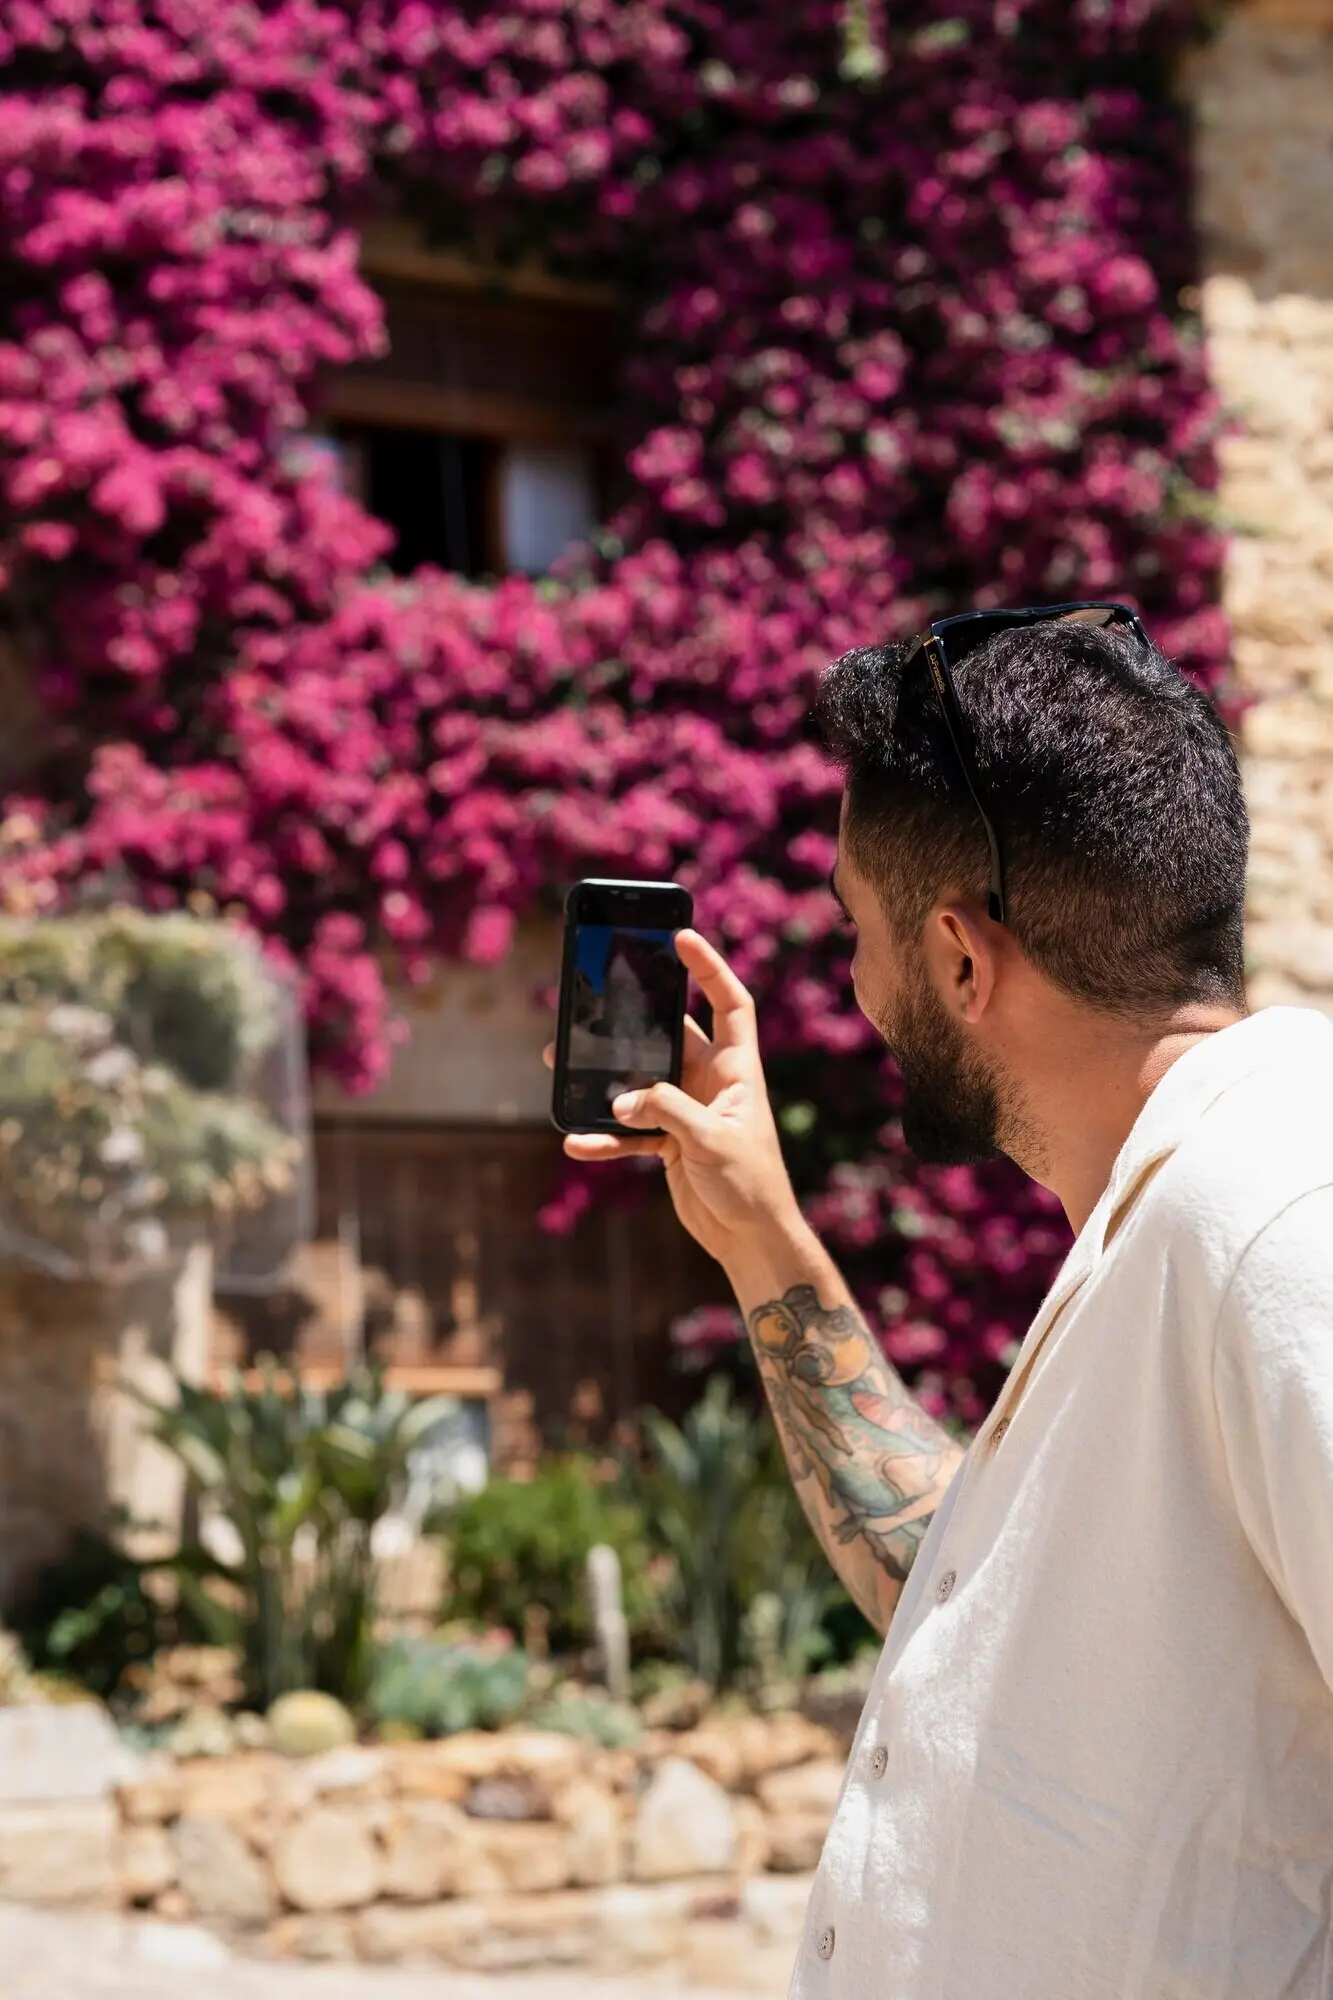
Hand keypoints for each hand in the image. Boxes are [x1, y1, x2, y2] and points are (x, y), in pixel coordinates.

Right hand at [543, 929, 804, 1268]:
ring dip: (604, 1078)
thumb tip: (621, 1099)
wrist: (751, 1239)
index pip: (729, 1004)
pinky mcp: (670, 1142)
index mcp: (737, 1071)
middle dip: (633, 1021)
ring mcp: (688, 1110)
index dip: (709, 968)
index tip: (681, 936)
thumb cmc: (751, 1186)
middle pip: (670, 1035)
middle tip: (596, 999)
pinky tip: (578, 1142)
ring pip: (639, 1081)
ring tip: (560, 1065)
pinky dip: (604, 1136)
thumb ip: (667, 1112)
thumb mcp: (712, 1142)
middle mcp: (712, 1082)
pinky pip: (629, 1130)